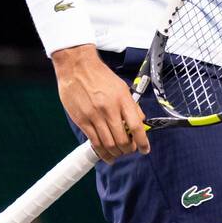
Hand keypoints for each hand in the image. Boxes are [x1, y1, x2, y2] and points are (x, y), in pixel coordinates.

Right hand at [52, 45, 150, 162]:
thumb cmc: (100, 75)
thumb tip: (140, 122)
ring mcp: (95, 116)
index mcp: (122, 99)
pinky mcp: (82, 121)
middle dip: (129, 149)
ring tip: (119, 153)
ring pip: (109, 144)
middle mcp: (109, 109)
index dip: (142, 141)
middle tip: (130, 150)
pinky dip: (102, 152)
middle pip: (122, 139)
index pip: (136, 126)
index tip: (145, 149)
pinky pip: (94, 142)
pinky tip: (106, 155)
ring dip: (116, 153)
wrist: (76, 67)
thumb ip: (131, 105)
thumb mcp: (121, 87)